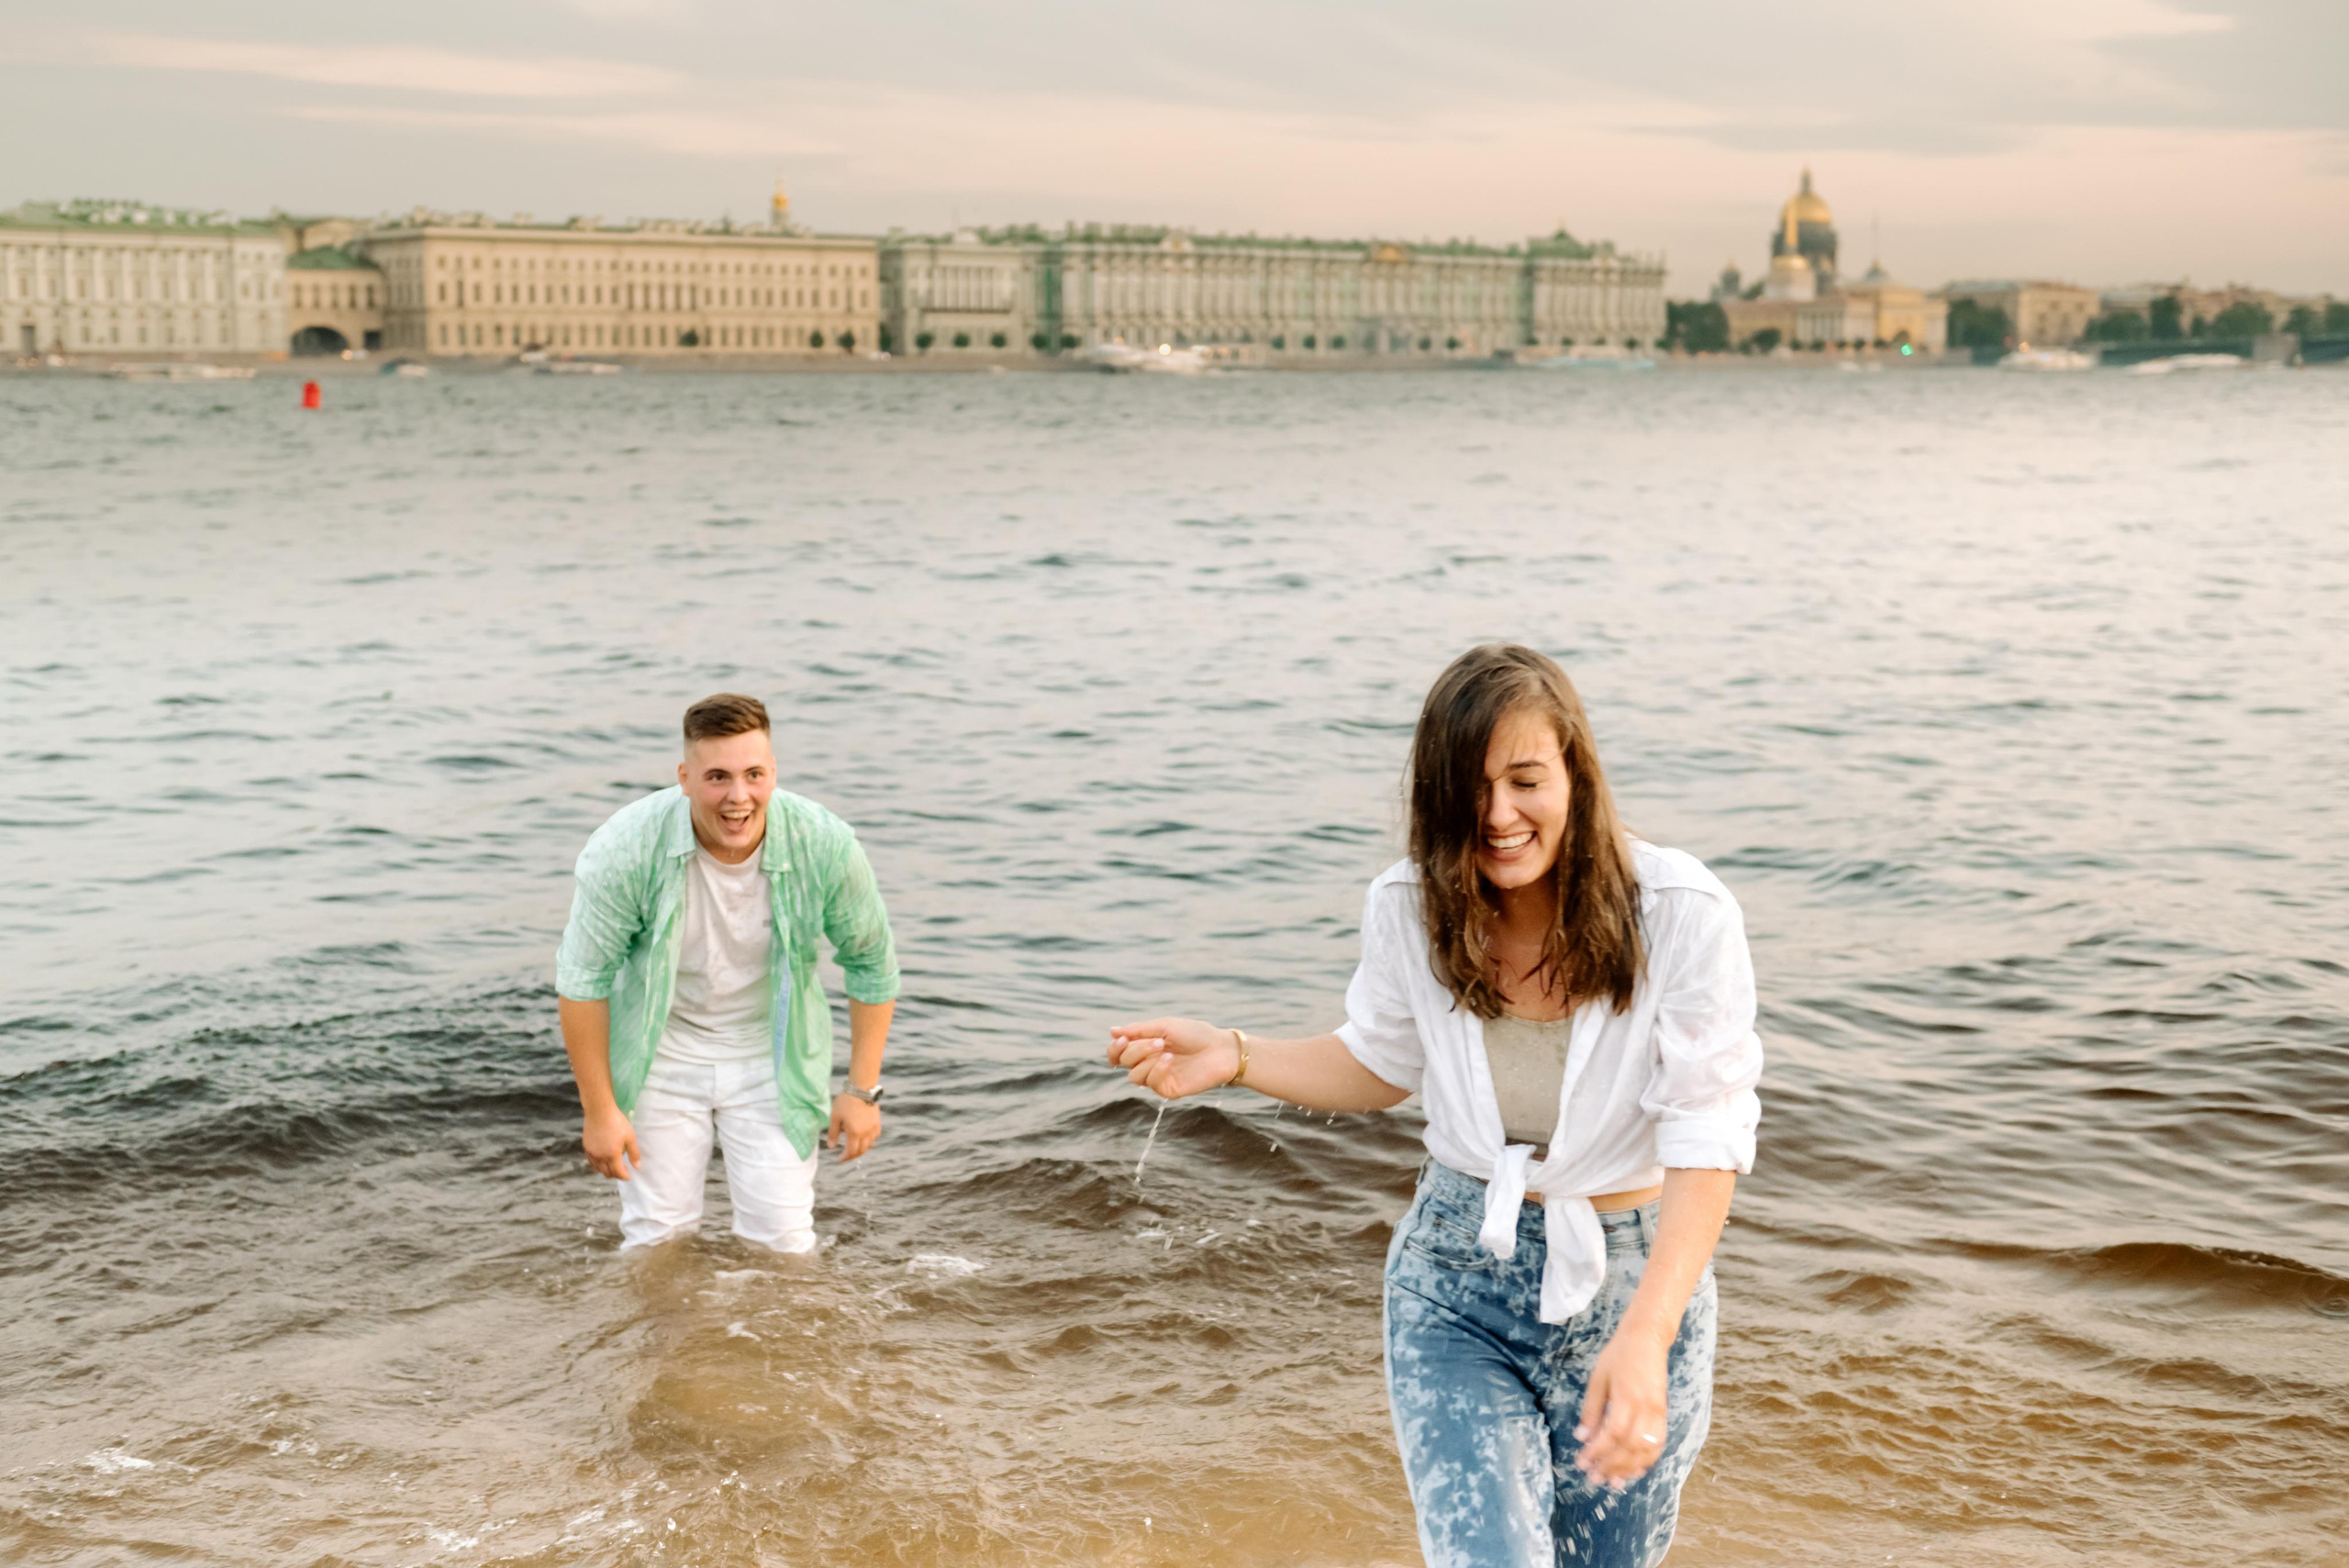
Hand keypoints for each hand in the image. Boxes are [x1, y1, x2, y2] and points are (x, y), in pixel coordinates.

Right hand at [582, 1103, 639, 1180]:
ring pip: (598, 1169)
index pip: (618, 1173)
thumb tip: (637, 1167)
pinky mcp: (586, 1147)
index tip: (628, 1176)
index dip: (624, 1177)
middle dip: (616, 1175)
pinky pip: (591, 1162)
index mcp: (612, 1155)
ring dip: (606, 1171)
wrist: (599, 1111)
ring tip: (613, 1165)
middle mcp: (600, 1157)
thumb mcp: (630, 1137)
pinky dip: (598, 1165)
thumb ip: (634, 1154)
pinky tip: (603, 1159)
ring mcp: (591, 1153)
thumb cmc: (617, 1123)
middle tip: (622, 1169)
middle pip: (607, 1173)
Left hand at [827, 1093, 880, 1160]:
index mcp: (854, 1133)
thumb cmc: (846, 1101)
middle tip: (845, 1156)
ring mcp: (873, 1128)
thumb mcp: (835, 1117)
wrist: (862, 1088)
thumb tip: (831, 1147)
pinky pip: (874, 1137)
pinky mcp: (877, 1122)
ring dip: (861, 1149)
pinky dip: (869, 1141)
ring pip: (869, 1145)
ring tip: (854, 1147)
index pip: (851, 1152)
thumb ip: (833, 1133)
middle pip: (861, 1151)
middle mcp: (866, 1133)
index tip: (839, 1159)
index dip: (845, 1157)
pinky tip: (863, 1137)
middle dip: (852, 1156)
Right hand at [1106, 1017, 1240, 1099]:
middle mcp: (1148, 1062)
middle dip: (1135, 1050)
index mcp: (1146, 1046)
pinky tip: (1170, 1060)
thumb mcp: (1165, 1026)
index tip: (1122, 1040)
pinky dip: (1156, 1069)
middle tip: (1157, 1041)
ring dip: (1145, 1059)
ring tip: (1165, 1048)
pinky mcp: (1167, 1089)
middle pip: (1123, 1062)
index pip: (1119, 1053)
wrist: (1220, 1050)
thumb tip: (1112, 1031)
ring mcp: (1157, 1077)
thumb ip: (1138, 1030)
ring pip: (1133, 1076)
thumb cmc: (1195, 1034)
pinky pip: (1150, 1083)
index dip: (1114, 1049)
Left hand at [1574, 1325, 1670, 1488]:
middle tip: (1594, 1478)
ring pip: (1647, 1450)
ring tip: (1612, 1481)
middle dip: (1611, 1466)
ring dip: (1629, 1469)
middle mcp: (1646, 1408)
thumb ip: (1591, 1410)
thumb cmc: (1618, 1356)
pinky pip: (1658, 1444)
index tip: (1582, 1462)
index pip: (1613, 1434)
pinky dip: (1646, 1460)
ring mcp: (1659, 1413)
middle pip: (1630, 1447)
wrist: (1647, 1340)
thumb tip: (1581, 1438)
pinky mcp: (1664, 1415)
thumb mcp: (1597, 1379)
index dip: (1597, 1452)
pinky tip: (1633, 1470)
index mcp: (1627, 1397)